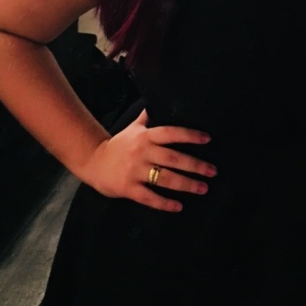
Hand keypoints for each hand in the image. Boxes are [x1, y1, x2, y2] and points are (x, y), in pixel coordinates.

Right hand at [82, 110, 216, 211]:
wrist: (93, 162)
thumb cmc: (118, 145)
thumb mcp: (133, 128)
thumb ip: (147, 117)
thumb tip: (158, 99)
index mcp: (145, 136)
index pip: (171, 133)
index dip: (189, 135)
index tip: (208, 139)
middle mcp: (141, 152)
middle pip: (173, 158)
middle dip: (195, 165)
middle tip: (213, 171)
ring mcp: (134, 171)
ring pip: (164, 178)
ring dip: (186, 184)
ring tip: (203, 188)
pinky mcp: (128, 188)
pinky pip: (149, 197)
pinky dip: (164, 203)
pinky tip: (179, 206)